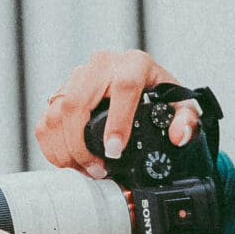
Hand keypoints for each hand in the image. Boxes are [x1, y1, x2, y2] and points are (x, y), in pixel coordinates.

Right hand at [38, 49, 203, 177]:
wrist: (142, 82)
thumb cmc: (161, 94)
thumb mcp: (181, 105)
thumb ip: (187, 120)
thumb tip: (178, 135)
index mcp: (134, 64)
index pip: (122, 88)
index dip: (116, 122)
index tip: (115, 151)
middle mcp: (102, 65)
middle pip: (77, 102)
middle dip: (81, 144)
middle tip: (97, 170)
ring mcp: (78, 76)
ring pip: (57, 111)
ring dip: (65, 148)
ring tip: (84, 169)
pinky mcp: (62, 90)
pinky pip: (47, 118)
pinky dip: (52, 145)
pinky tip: (69, 161)